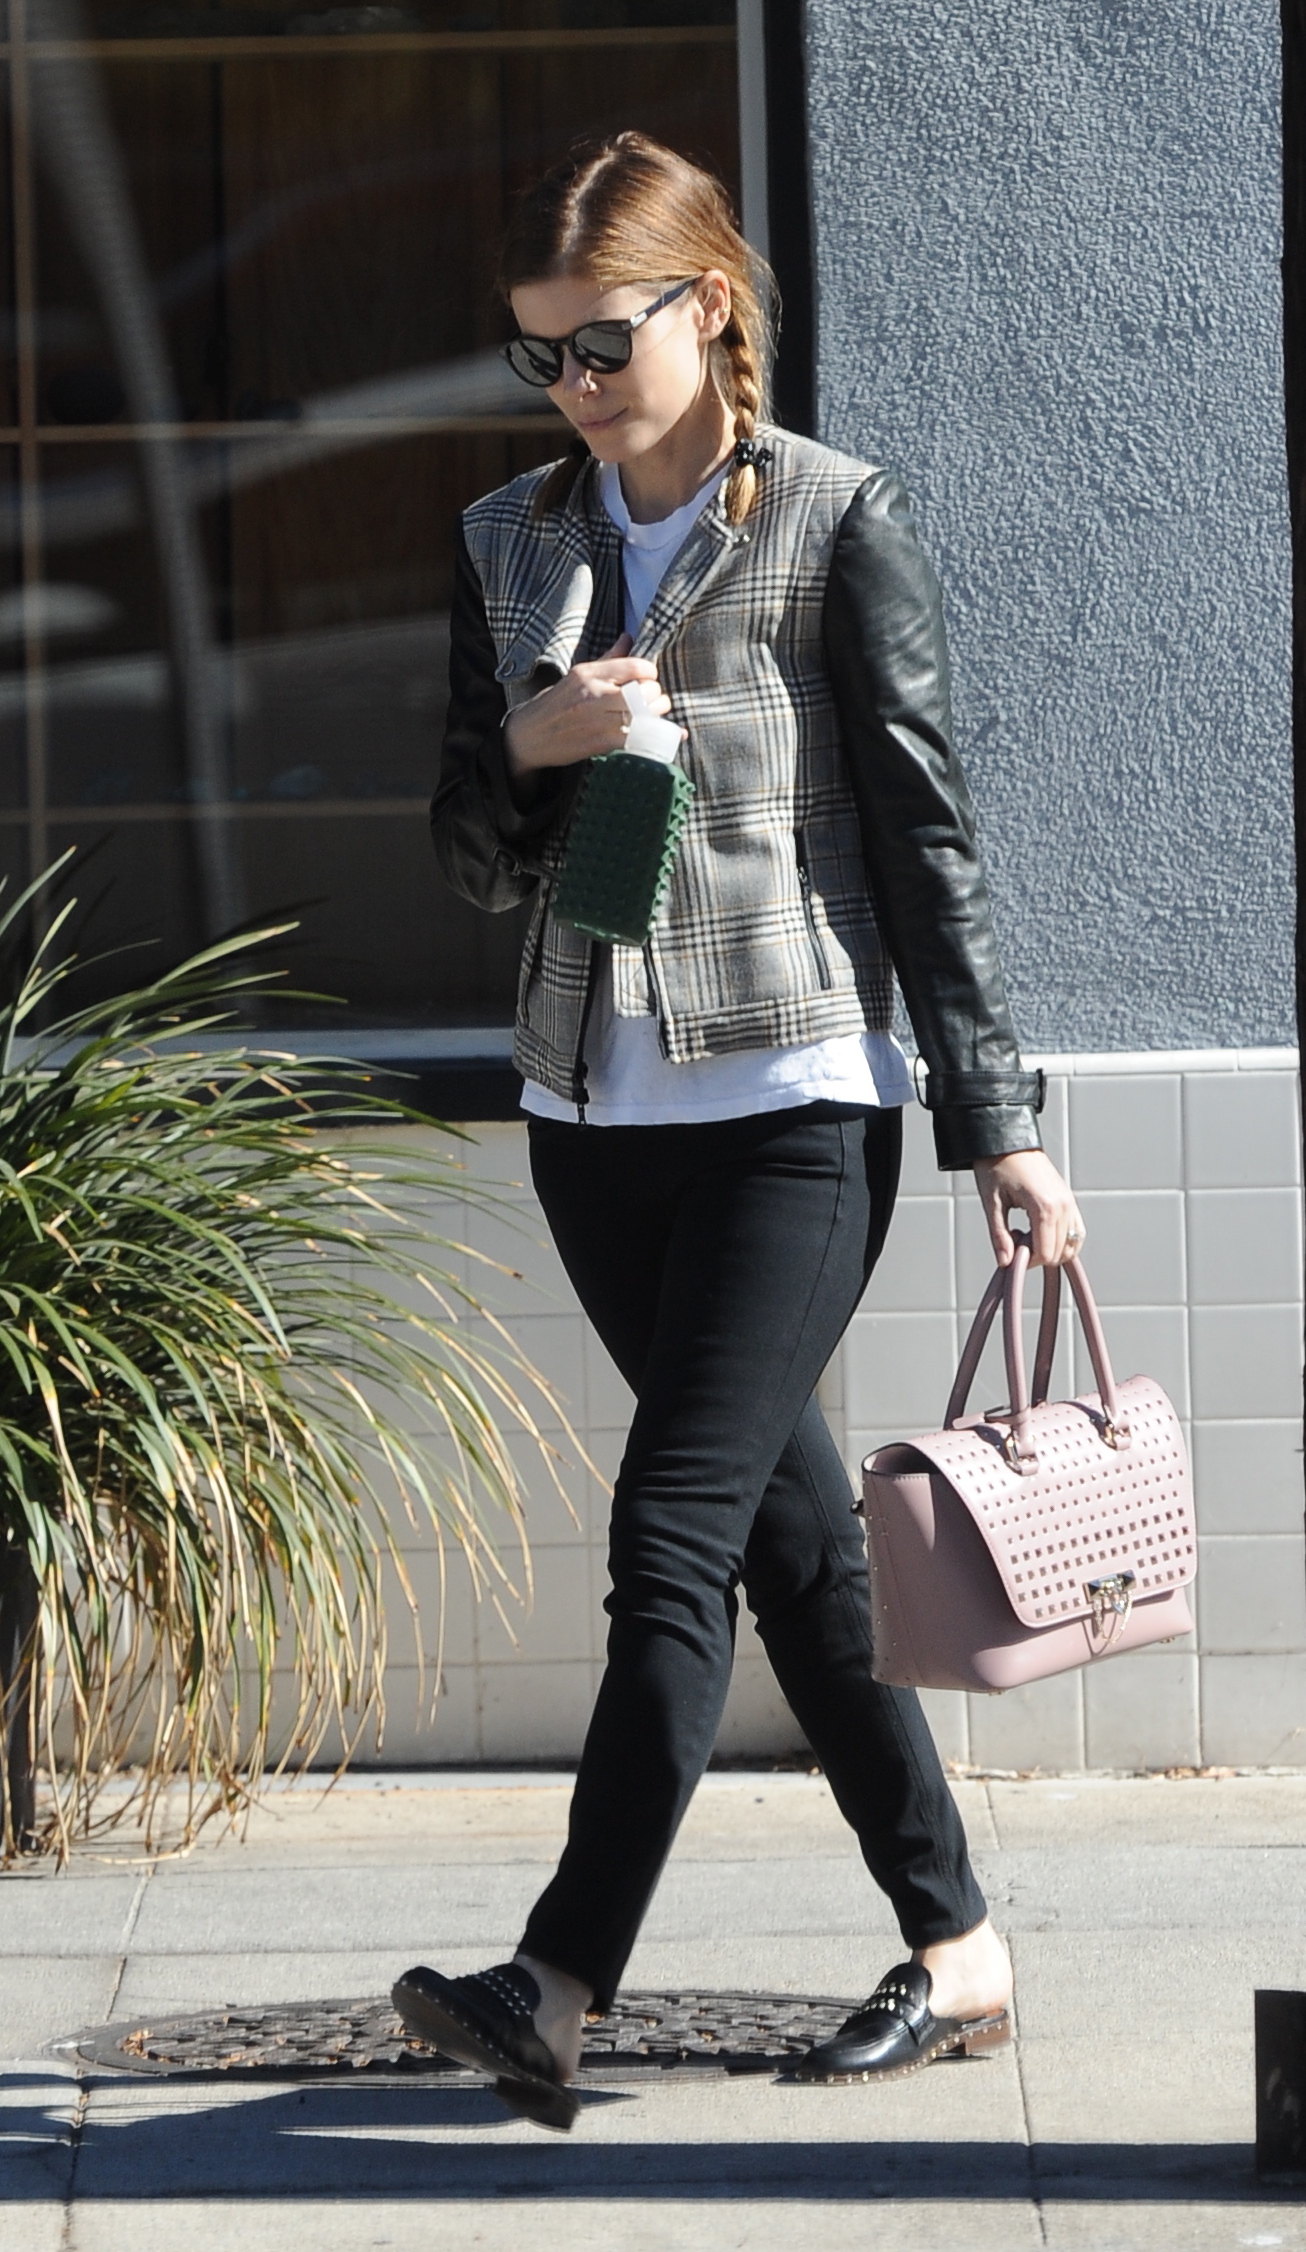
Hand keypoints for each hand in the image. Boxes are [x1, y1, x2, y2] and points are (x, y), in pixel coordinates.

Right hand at [502, 634, 672, 775]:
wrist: (527, 736)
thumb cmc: (554, 704)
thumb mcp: (577, 676)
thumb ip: (608, 659)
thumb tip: (628, 638)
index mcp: (588, 673)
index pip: (635, 666)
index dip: (650, 672)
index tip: (650, 679)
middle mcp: (593, 694)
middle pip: (644, 691)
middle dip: (656, 695)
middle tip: (654, 700)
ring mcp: (597, 720)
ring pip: (643, 715)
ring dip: (657, 716)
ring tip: (654, 716)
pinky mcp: (599, 743)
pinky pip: (636, 738)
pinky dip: (651, 737)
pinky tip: (657, 735)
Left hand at [973, 1148, 1085, 1268]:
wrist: (1008, 1141)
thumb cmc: (997, 1166)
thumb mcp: (992, 1202)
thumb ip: (999, 1235)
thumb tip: (1005, 1262)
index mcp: (1045, 1206)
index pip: (1045, 1253)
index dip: (1027, 1260)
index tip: (1009, 1247)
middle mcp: (1063, 1205)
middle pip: (1058, 1253)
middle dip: (1036, 1254)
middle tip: (1015, 1237)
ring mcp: (1070, 1202)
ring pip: (1071, 1246)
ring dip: (1050, 1248)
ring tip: (1027, 1233)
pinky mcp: (1070, 1199)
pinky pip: (1076, 1232)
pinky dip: (1062, 1241)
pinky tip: (1041, 1233)